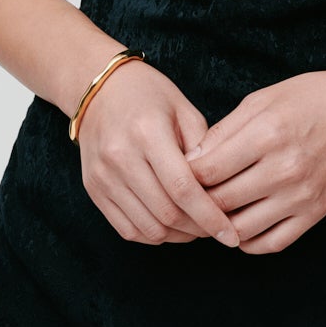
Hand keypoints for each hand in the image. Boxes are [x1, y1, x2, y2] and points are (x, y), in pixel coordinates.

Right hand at [75, 60, 233, 245]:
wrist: (99, 90)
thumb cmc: (150, 96)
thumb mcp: (185, 111)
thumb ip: (205, 151)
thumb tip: (219, 194)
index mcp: (147, 132)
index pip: (183, 188)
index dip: (211, 217)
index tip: (232, 235)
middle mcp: (120, 157)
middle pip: (167, 213)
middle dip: (199, 230)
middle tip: (219, 230)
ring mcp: (103, 176)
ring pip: (148, 228)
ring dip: (179, 236)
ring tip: (197, 227)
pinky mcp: (93, 190)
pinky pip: (128, 229)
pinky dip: (155, 235)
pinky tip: (172, 226)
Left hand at [184, 69, 325, 254]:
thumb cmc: (303, 101)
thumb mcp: (258, 102)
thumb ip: (221, 133)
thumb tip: (188, 164)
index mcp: (267, 135)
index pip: (207, 171)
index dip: (184, 175)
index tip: (178, 173)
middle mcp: (284, 169)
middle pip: (220, 202)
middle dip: (196, 203)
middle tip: (187, 197)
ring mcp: (301, 196)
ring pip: (240, 230)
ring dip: (219, 226)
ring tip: (211, 213)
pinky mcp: (314, 214)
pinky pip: (271, 243)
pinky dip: (247, 242)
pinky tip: (238, 227)